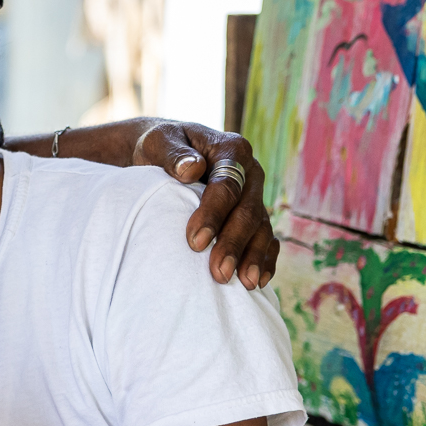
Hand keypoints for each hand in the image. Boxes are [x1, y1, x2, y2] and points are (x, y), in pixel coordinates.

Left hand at [129, 121, 275, 288]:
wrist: (168, 151)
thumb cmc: (161, 146)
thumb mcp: (159, 141)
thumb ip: (173, 154)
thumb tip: (191, 169)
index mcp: (232, 149)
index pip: (227, 185)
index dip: (213, 214)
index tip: (195, 242)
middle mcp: (250, 172)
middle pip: (247, 211)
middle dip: (233, 243)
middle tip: (219, 272)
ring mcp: (254, 194)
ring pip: (260, 227)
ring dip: (252, 257)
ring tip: (243, 283)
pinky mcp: (253, 214)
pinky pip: (266, 238)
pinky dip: (264, 259)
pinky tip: (258, 281)